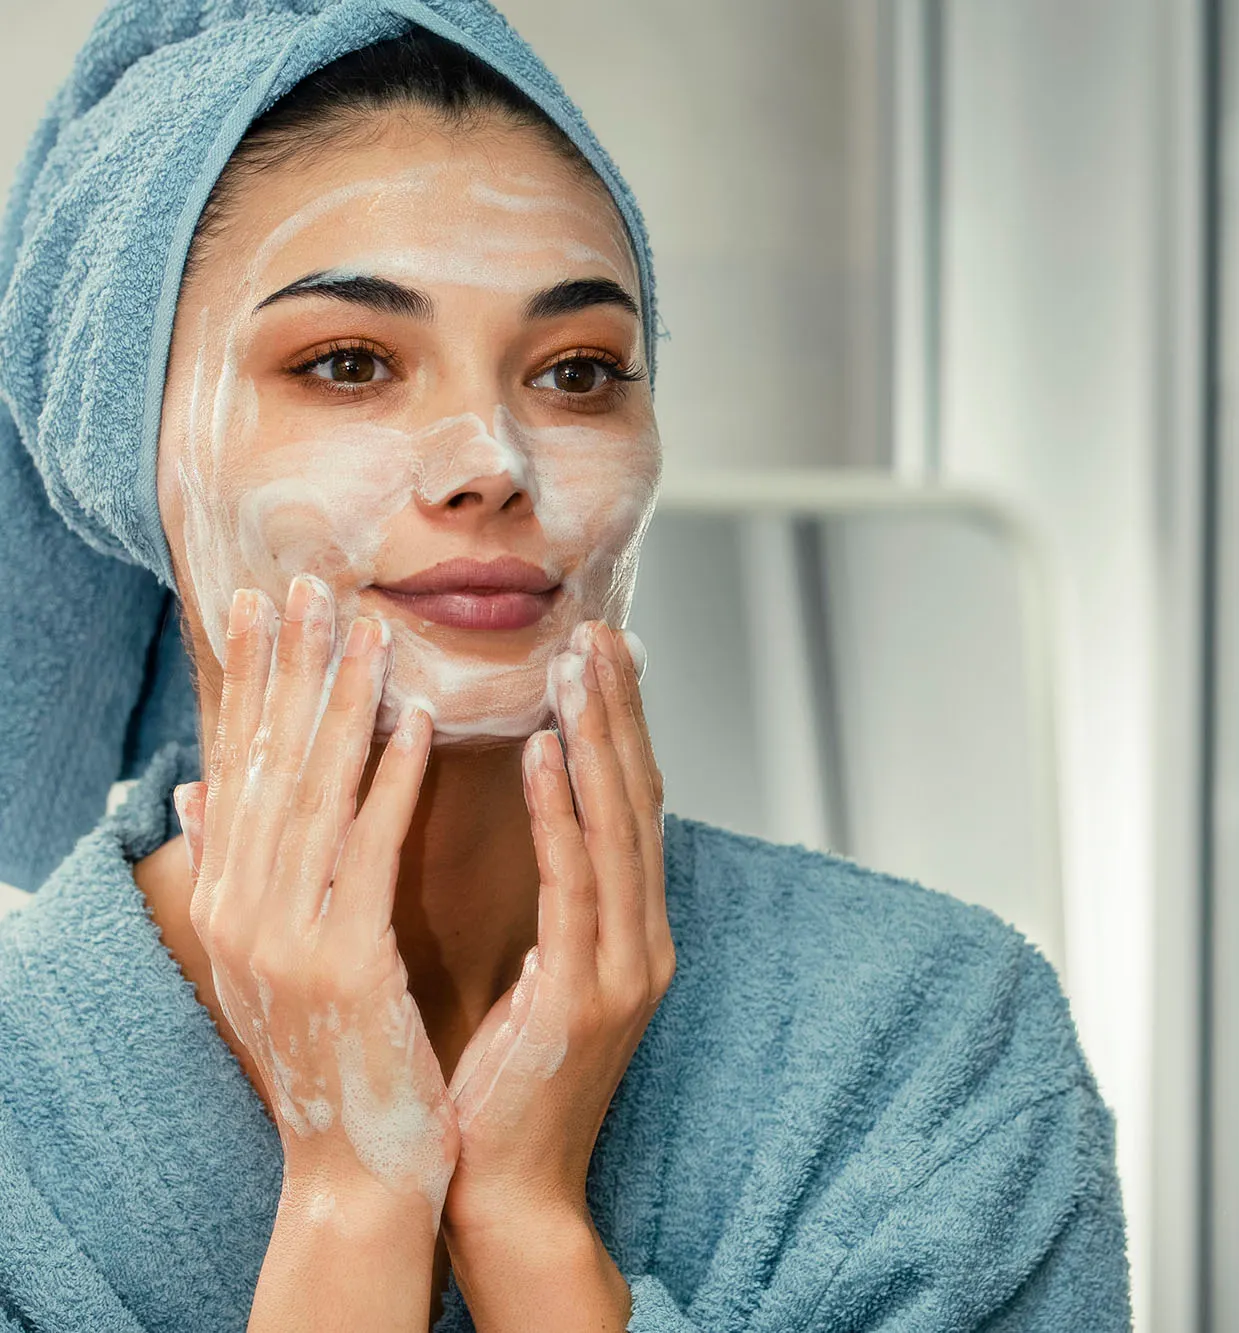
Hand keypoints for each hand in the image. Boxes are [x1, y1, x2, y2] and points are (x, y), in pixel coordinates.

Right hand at [180, 576, 452, 1328]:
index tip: (261, 603)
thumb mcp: (271, 956)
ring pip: (315, 796)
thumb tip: (196, 788)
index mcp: (226, 904)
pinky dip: (390, 780)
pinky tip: (415, 722)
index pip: (238, 770)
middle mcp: (239, 913)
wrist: (359, 1163)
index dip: (249, 682)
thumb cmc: (335, 1053)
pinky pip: (369, 852)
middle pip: (267, 767)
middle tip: (307, 583)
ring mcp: (283, 940)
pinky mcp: (342, 964)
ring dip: (342, 704)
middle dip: (289, 669)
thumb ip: (240, 868)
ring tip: (367, 629)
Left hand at [441, 621, 669, 1326]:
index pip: (629, 811)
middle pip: (639, 801)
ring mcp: (628, 967)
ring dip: (599, 736)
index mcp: (629, 936)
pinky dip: (564, 811)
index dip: (620, 729)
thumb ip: (546, 908)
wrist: (507, 1192)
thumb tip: (533, 836)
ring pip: (619, 827)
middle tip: (600, 629)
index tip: (601, 655)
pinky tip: (545, 752)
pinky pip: (578, 884)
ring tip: (576, 662)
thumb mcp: (531, 982)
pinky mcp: (592, 994)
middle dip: (620, 710)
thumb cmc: (497, 1088)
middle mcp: (644, 941)